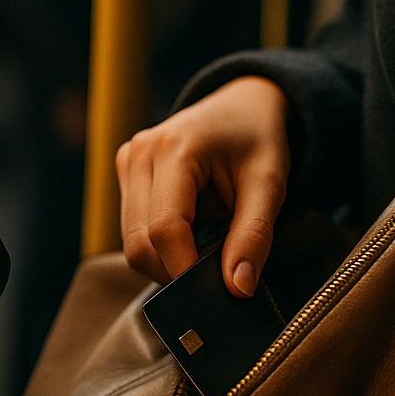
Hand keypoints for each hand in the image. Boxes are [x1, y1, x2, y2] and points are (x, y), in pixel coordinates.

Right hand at [115, 76, 289, 295]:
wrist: (242, 103)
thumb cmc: (259, 139)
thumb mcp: (270, 184)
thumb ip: (253, 236)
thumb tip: (237, 289)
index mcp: (174, 149)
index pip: (165, 228)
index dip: (186, 269)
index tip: (218, 292)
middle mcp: (139, 154)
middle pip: (138, 242)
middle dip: (174, 270)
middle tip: (215, 274)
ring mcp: (126, 163)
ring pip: (131, 242)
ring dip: (167, 259)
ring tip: (207, 246)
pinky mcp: (124, 174)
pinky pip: (132, 230)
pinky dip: (160, 245)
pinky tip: (191, 233)